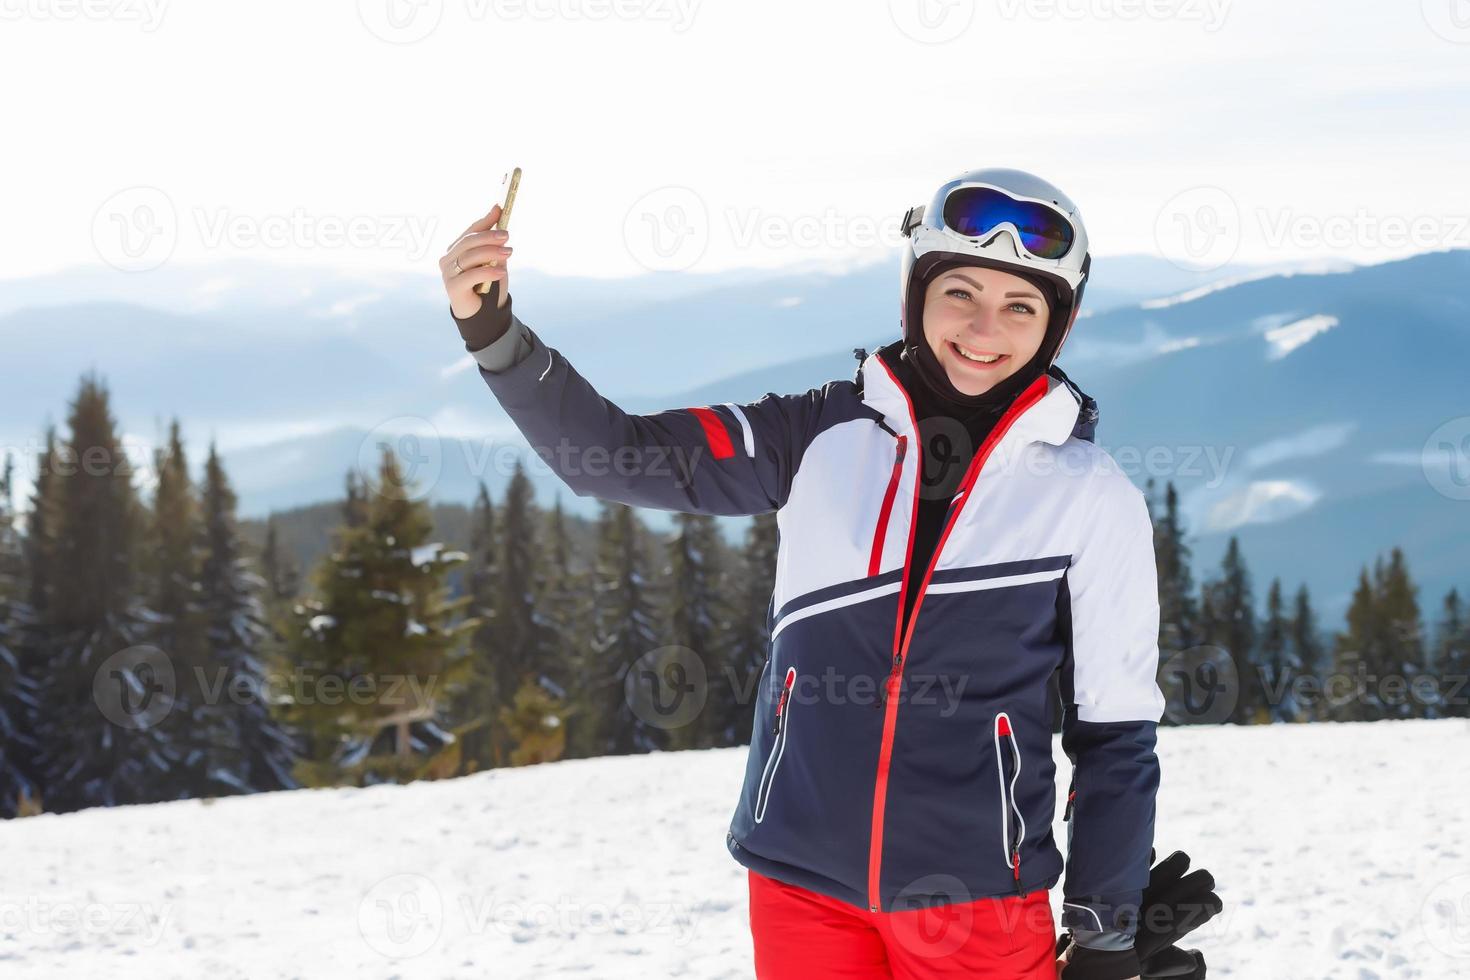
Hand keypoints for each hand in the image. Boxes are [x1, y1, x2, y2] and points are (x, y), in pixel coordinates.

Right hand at [441, 203, 513, 318]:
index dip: (485, 221)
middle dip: (489, 236)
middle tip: (507, 235)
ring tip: (509, 253)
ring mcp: (448, 273)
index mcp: (456, 249)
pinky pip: (471, 275)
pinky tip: (501, 272)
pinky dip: (487, 272)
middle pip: (468, 242)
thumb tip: (498, 213)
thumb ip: (493, 242)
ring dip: (491, 253)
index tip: (500, 210)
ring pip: (470, 257)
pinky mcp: (452, 287)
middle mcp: (448, 259)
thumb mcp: (494, 261)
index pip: (470, 231)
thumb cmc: (487, 284)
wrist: (484, 313)